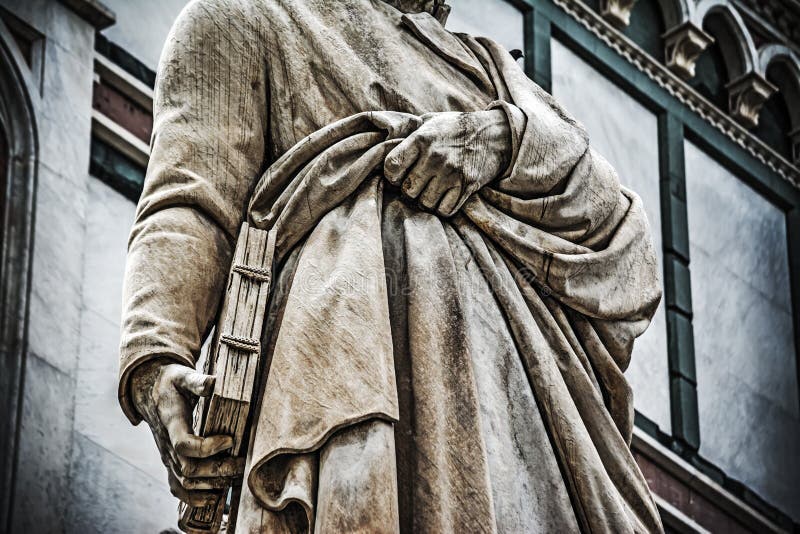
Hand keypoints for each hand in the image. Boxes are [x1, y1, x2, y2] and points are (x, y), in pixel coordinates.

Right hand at [130, 359, 244, 506]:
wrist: (150, 392)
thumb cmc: (171, 383)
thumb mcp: (182, 375)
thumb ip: (197, 381)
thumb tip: (214, 383)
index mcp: (171, 422)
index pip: (184, 444)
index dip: (208, 448)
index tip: (230, 440)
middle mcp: (166, 443)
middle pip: (188, 468)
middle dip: (216, 469)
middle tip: (239, 463)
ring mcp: (166, 455)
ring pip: (184, 482)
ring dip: (210, 484)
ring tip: (233, 477)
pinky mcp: (169, 461)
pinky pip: (176, 487)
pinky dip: (194, 497)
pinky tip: (213, 497)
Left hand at [384, 110, 510, 216]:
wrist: (495, 134)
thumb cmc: (456, 128)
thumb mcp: (431, 121)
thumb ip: (409, 132)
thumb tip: (385, 139)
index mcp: (422, 139)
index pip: (391, 167)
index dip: (391, 176)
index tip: (398, 175)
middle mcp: (435, 157)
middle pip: (407, 190)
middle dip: (409, 191)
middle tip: (416, 185)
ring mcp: (452, 173)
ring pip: (425, 203)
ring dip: (425, 201)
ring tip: (430, 191)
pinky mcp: (467, 186)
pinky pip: (444, 210)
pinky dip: (442, 208)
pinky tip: (443, 197)